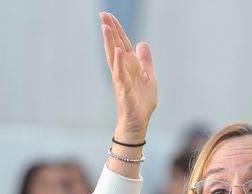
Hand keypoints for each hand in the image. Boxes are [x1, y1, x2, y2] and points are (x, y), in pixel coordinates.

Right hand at [100, 12, 156, 140]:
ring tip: (106, 27)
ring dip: (110, 42)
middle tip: (102, 15)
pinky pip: (120, 73)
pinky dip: (119, 62)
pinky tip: (118, 51)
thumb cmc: (142, 101)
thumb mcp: (149, 76)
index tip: (109, 15)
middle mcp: (123, 68)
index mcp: (130, 64)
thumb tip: (142, 43)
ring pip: (114, 56)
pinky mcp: (124, 88)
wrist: (139, 121)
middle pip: (115, 45)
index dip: (117, 29)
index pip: (123, 42)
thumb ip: (145, 60)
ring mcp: (122, 78)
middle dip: (110, 30)